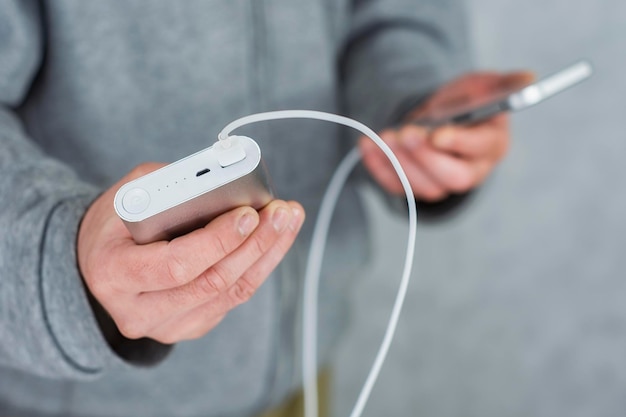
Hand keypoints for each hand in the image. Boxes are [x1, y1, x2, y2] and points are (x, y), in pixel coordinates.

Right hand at [77, 163, 304, 343]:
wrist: (102, 261)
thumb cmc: (119, 221)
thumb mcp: (132, 192)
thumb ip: (173, 188)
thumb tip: (227, 185)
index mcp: (113, 273)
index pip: (175, 265)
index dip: (217, 241)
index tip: (248, 213)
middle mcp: (137, 310)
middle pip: (211, 283)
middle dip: (254, 244)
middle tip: (280, 213)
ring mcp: (166, 325)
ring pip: (230, 293)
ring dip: (266, 254)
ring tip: (287, 220)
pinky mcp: (190, 326)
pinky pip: (233, 298)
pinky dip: (260, 266)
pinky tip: (274, 239)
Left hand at [359, 71, 532, 201]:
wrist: (438, 115)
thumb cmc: (466, 101)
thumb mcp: (485, 85)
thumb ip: (504, 83)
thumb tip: (528, 78)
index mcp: (491, 145)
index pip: (479, 151)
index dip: (459, 144)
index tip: (438, 134)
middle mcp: (469, 170)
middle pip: (452, 178)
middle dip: (425, 157)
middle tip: (406, 133)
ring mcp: (440, 182)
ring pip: (423, 186)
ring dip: (400, 162)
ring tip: (384, 136)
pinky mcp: (414, 186)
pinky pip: (396, 185)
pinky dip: (378, 167)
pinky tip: (367, 145)